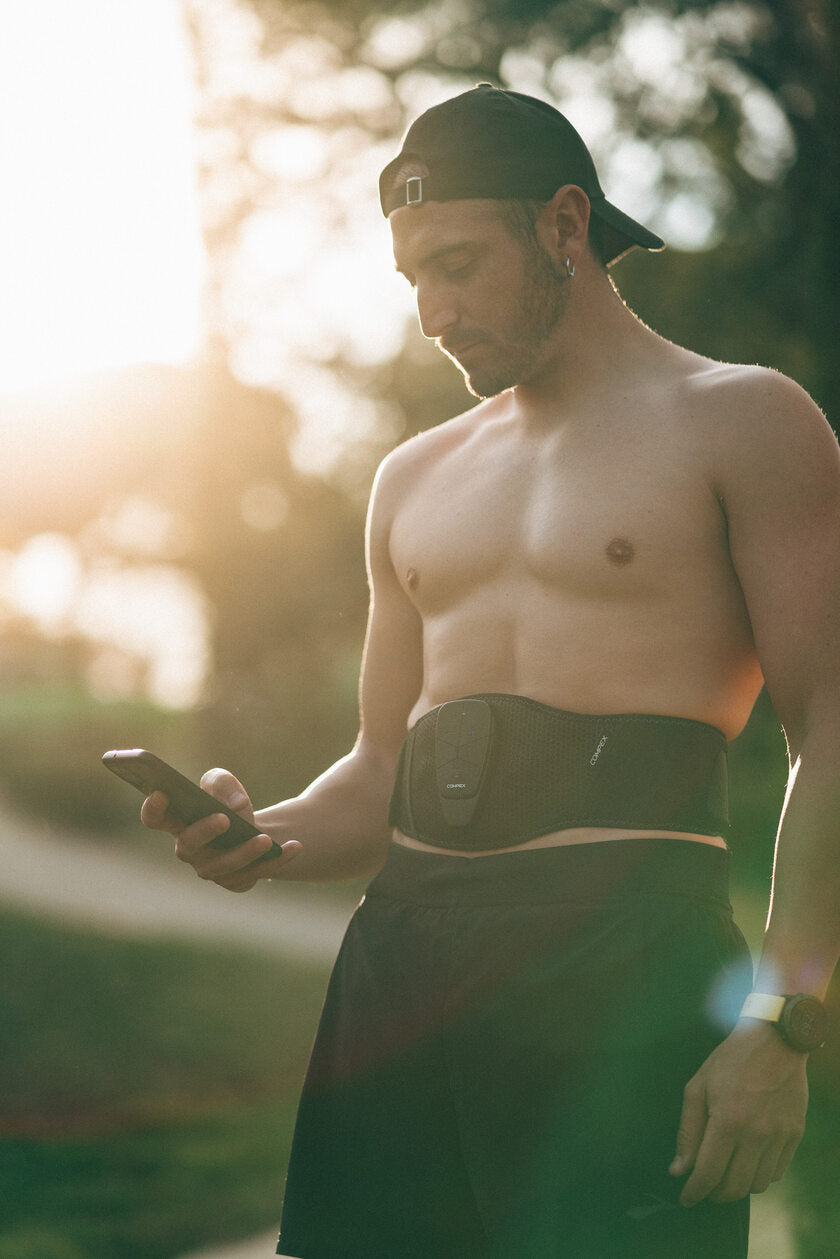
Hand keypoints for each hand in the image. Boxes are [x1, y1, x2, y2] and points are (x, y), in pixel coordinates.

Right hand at [140, 767, 301, 892]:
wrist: (252, 829)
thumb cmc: (229, 803)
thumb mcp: (224, 784)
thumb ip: (222, 783)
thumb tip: (235, 805)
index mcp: (177, 823)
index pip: (154, 819)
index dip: (152, 809)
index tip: (161, 794)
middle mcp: (189, 851)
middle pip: (189, 846)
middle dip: (205, 832)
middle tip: (225, 819)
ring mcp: (211, 870)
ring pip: (224, 867)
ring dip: (245, 853)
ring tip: (266, 840)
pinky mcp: (237, 882)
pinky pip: (255, 875)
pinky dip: (276, 861)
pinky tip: (295, 847)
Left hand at [669, 1020, 807, 1205]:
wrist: (775, 1041)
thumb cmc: (730, 1060)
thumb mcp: (698, 1087)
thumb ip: (688, 1131)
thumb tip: (679, 1169)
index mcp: (727, 1120)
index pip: (708, 1173)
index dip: (694, 1192)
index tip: (686, 1199)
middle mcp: (756, 1133)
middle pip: (734, 1187)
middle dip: (715, 1194)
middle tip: (705, 1186)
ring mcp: (779, 1136)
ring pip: (757, 1185)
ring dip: (738, 1186)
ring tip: (726, 1171)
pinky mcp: (795, 1134)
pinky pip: (777, 1172)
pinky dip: (760, 1175)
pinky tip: (748, 1160)